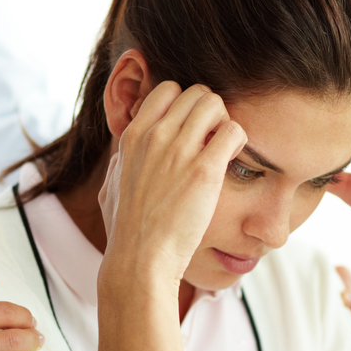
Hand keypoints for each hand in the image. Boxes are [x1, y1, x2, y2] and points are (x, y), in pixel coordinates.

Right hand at [99, 82, 246, 283]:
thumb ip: (119, 164)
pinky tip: (232, 161)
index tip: (192, 129)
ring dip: (225, 123)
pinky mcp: (204, 170)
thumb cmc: (126, 232)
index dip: (185, 105)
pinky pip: (233, 130)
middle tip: (214, 139)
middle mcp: (155, 136)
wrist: (140, 260)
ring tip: (224, 150)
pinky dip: (239, 140)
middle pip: (196, 93)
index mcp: (132, 136)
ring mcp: (179, 151)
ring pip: (215, 104)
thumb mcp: (110, 188)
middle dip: (210, 112)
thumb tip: (123, 155)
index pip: (166, 90)